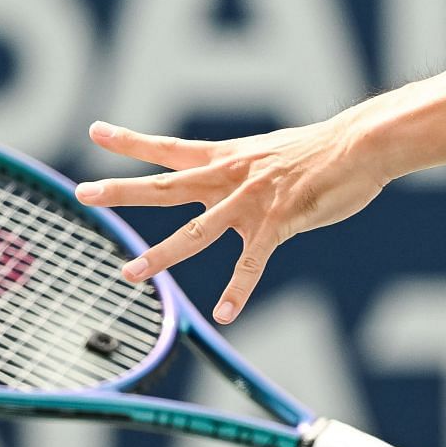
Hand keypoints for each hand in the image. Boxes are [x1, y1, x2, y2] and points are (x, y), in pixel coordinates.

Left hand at [75, 117, 388, 321]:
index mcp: (227, 157)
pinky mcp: (278, 223)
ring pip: (196, 232)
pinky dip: (238, 290)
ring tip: (129, 273)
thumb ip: (248, 174)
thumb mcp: (274, 154)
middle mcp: (230, 176)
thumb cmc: (324, 151)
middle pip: (166, 186)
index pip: (169, 148)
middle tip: (84, 193)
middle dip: (122, 191)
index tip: (96, 132)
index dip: (131, 141)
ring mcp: (251, 201)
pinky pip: (252, 263)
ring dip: (161, 255)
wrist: (361, 145)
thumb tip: (239, 188)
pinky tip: (225, 314)